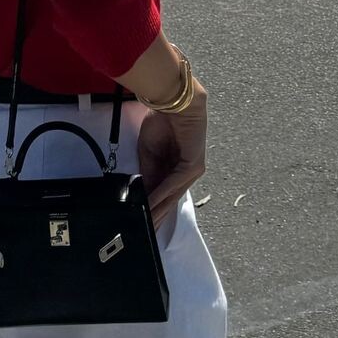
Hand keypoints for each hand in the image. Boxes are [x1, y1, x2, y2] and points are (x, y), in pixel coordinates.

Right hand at [137, 90, 207, 232]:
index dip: (153, 208)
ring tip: (148, 225)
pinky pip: (174, 184)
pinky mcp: (193, 166)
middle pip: (170, 200)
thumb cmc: (162, 122)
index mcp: (175, 168)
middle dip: (158, 216)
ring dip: (160, 210)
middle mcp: (186, 172)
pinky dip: (161, 195)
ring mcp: (192, 170)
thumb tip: (143, 194)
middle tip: (147, 234)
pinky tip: (151, 205)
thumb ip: (148, 173)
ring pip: (173, 196)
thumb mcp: (149, 153)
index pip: (164, 193)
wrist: (174, 104)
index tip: (144, 223)